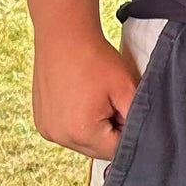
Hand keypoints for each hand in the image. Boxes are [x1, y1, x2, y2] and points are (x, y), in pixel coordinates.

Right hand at [32, 29, 139, 159]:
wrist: (63, 34)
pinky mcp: (42, 122)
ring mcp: (47, 130)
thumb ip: (137, 118)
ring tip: (95, 98)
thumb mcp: (126, 88)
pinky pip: (68, 132)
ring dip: (94, 128)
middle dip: (111, 132)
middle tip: (112, 101)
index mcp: (81, 132)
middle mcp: (59, 136)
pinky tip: (81, 99)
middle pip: (98, 150)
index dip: (128, 132)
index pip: (116, 150)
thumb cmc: (95, 58)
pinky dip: (78, 122)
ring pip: (83, 142)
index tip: (126, 108)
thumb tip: (143, 137)